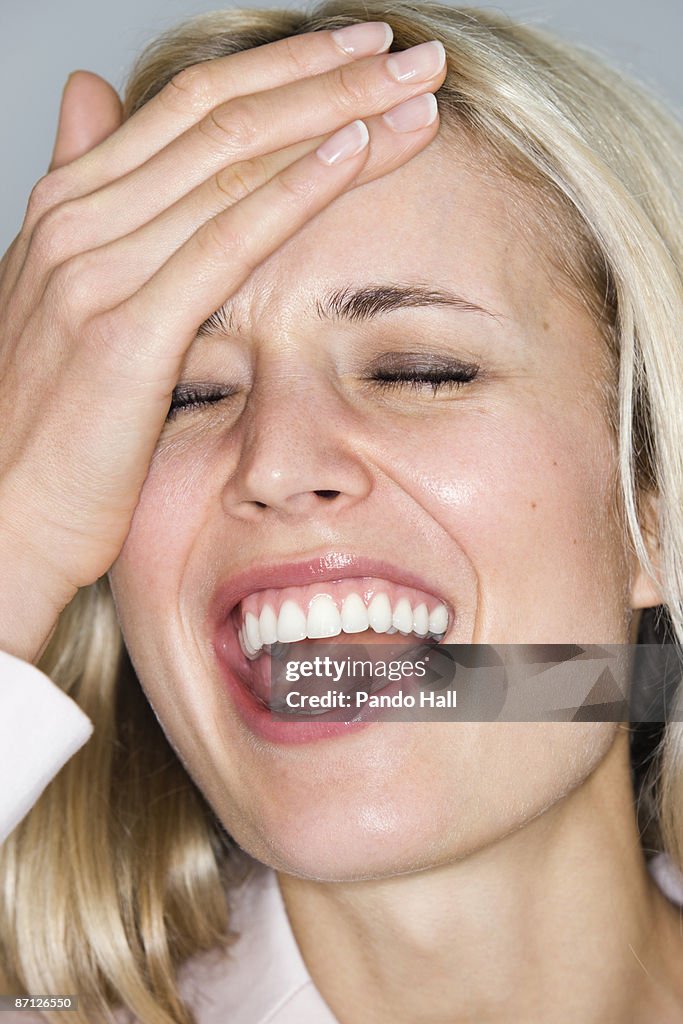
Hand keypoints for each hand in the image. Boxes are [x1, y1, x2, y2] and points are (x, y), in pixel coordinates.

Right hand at [0, 25, 445, 660]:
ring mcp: (98, 270)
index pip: (191, 105)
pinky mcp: (127, 330)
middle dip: (327, 74)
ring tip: (414, 91)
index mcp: (70, 207)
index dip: (283, 66)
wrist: (5, 515)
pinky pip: (228, 240)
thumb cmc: (48, 425)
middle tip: (413, 56)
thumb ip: (95, 197)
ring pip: (234, 162)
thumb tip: (92, 96)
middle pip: (221, 115)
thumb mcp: (62, 293)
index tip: (359, 52)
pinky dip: (297, 189)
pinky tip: (358, 150)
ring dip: (335, 116)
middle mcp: (80, 220)